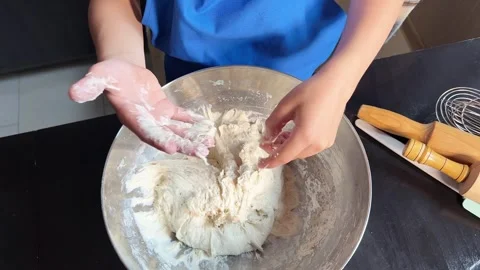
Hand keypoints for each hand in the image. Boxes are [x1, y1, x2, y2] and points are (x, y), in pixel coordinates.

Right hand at [68, 59, 214, 157]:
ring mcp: (156, 117)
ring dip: (191, 138)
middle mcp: (146, 122)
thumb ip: (89, 86)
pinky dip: (192, 121)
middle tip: (199, 153)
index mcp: (132, 118)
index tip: (172, 147)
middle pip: (166, 136)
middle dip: (183, 145)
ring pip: (176, 130)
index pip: (146, 132)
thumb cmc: (109, 74)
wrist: (120, 70)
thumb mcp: (98, 76)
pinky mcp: (164, 108)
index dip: (159, 139)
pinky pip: (180, 117)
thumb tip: (74, 93)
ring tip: (207, 145)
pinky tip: (205, 127)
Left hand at [260, 62, 357, 167]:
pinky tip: (293, 133)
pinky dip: (298, 145)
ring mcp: (325, 143)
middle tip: (267, 141)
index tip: (260, 164)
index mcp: (305, 136)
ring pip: (300, 153)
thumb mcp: (286, 104)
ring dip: (288, 148)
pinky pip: (309, 148)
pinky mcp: (329, 140)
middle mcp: (316, 144)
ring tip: (280, 135)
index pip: (284, 155)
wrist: (336, 85)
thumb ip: (273, 122)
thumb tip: (267, 135)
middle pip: (292, 155)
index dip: (271, 161)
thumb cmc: (311, 91)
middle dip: (278, 151)